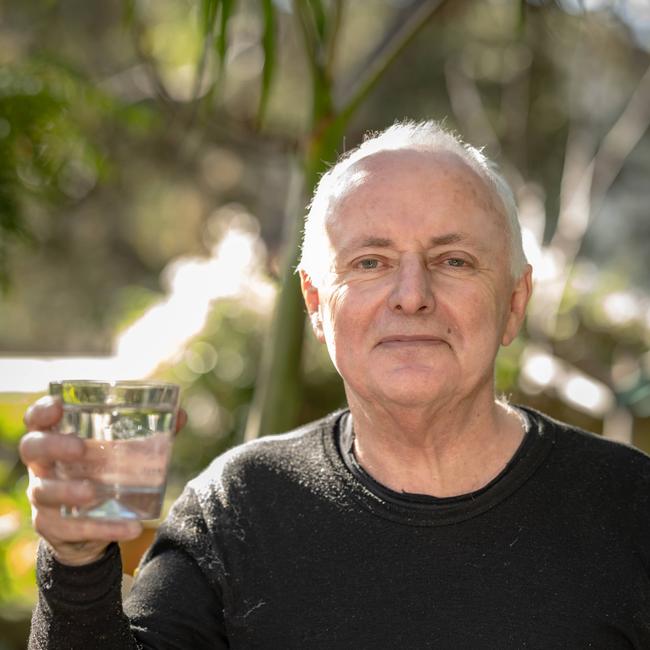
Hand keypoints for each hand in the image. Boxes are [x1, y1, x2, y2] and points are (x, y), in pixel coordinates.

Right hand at [19, 395, 186, 566]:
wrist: (91, 527)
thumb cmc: (104, 474)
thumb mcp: (122, 453)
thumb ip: (150, 433)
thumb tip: (181, 414)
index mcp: (56, 439)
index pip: (38, 420)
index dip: (42, 411)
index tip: (58, 406)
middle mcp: (43, 466)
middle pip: (33, 449)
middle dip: (53, 446)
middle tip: (79, 448)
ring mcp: (44, 497)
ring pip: (45, 492)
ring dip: (70, 491)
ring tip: (95, 493)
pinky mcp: (53, 527)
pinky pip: (73, 528)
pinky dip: (103, 528)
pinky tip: (130, 528)